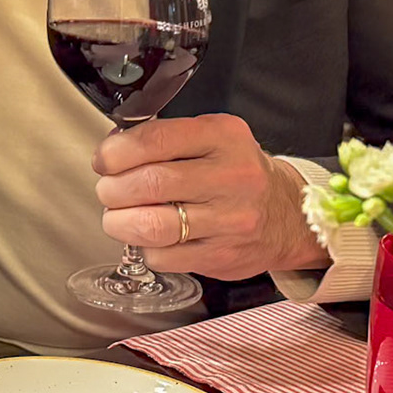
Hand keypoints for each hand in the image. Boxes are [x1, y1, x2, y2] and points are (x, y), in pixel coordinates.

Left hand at [93, 114, 325, 278]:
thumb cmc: (239, 172)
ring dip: (119, 222)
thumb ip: (166, 138)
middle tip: (109, 190)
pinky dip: (144, 247)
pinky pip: (162, 256)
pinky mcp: (222, 256)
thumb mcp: (213, 137)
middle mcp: (231, 177)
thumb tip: (112, 151)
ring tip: (118, 216)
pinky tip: (151, 237)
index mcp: (224, 137)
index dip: (116, 153)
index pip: (156, 139)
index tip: (105, 161)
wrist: (288, 214)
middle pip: (149, 184)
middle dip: (113, 189)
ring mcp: (229, 220)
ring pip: (151, 225)